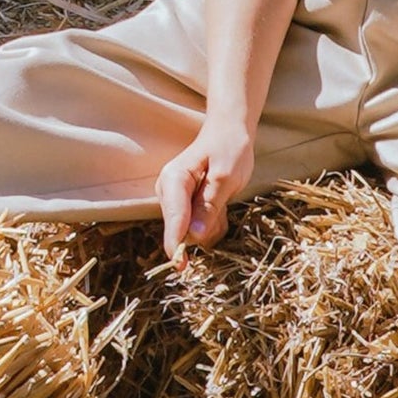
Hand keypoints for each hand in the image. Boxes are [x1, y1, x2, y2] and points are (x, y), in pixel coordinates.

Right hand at [160, 121, 254, 257]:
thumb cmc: (229, 148)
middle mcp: (168, 190)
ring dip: (212, 224)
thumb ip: (209, 206)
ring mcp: (176, 199)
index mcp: (174, 180)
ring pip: (191, 230)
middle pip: (180, 228)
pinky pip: (199, 226)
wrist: (230, 131)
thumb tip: (193, 236)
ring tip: (224, 199)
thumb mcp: (225, 177)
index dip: (176, 244)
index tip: (182, 266)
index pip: (173, 218)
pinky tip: (221, 203)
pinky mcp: (185, 205)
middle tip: (224, 204)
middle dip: (205, 228)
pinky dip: (214, 220)